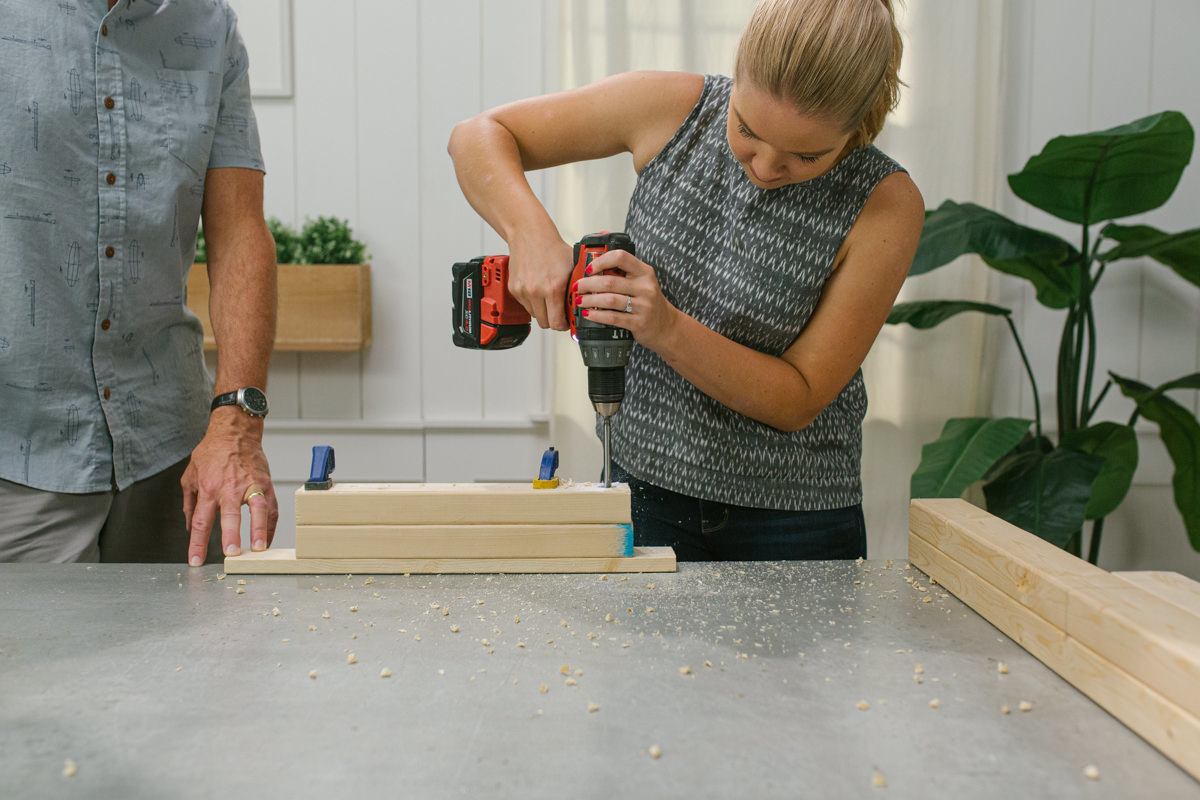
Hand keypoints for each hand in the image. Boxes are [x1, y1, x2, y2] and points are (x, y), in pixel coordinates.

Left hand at [181, 410, 277, 565]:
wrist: (235, 432)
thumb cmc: (213, 452)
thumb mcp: (190, 475)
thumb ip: (190, 503)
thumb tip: (190, 526)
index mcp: (209, 488)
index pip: (201, 521)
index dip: (197, 544)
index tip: (196, 561)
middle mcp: (230, 487)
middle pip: (231, 515)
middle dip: (231, 536)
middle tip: (232, 554)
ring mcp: (251, 485)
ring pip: (258, 509)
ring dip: (259, 530)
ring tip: (260, 548)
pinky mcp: (265, 483)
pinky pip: (271, 506)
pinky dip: (270, 524)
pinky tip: (267, 538)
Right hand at [507, 233, 573, 330]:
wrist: (530, 234)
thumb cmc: (552, 248)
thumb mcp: (573, 268)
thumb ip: (578, 289)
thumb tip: (583, 305)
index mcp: (554, 288)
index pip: (557, 323)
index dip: (563, 325)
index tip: (566, 322)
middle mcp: (536, 291)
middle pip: (545, 323)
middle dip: (553, 319)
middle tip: (558, 311)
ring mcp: (523, 291)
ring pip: (535, 315)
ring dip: (542, 311)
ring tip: (548, 297)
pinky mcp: (514, 290)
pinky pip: (525, 306)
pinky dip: (532, 302)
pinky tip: (538, 289)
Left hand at [571, 248, 678, 349]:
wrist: (666, 325)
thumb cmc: (648, 301)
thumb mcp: (642, 282)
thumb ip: (623, 273)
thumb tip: (593, 266)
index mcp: (644, 272)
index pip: (621, 258)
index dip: (601, 261)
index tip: (588, 268)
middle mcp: (645, 287)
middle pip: (610, 281)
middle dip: (588, 284)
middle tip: (577, 287)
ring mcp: (643, 305)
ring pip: (609, 300)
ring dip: (589, 300)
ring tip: (579, 301)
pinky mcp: (639, 322)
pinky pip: (613, 318)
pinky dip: (597, 315)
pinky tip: (588, 314)